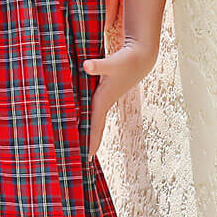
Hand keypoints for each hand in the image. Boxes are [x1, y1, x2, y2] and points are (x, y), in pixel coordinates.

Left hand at [83, 41, 154, 155]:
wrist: (141, 56)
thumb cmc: (127, 60)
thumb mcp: (113, 63)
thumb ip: (99, 65)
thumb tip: (86, 66)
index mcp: (103, 101)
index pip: (95, 125)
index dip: (91, 141)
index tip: (86, 157)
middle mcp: (104, 102)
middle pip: (92, 127)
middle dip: (86, 142)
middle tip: (75, 159)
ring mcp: (104, 97)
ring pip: (91, 118)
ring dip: (85, 130)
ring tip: (74, 145)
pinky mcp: (103, 90)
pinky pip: (91, 108)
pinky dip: (84, 116)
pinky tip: (76, 120)